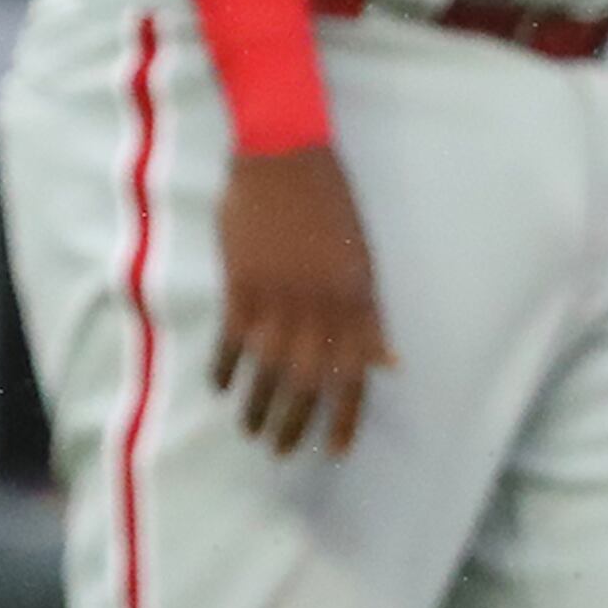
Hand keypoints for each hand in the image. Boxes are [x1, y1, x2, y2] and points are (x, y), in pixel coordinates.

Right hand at [212, 143, 389, 453]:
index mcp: (357, 302)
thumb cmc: (329, 204)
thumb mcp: (363, 261)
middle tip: (280, 452)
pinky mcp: (242, 284)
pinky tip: (221, 388)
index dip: (343, 419)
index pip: (354, 377)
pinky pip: (233, 341)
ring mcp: (279, 298)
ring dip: (257, 407)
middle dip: (293, 425)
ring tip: (249, 431)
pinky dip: (226, 369)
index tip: (333, 451)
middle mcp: (321, 308)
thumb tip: (387, 364)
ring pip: (267, 370)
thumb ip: (370, 318)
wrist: (285, 156)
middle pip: (307, 384)